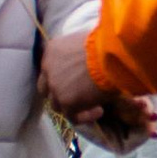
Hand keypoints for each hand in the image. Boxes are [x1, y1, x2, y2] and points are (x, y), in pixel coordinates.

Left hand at [44, 25, 156, 141]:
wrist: (110, 55)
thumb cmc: (104, 43)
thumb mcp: (84, 40)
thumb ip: (79, 51)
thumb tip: (88, 58)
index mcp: (51, 50)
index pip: (49, 66)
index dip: (61, 75)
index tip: (77, 78)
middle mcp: (48, 69)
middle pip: (46, 86)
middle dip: (59, 92)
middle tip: (77, 95)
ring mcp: (55, 87)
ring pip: (57, 103)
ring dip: (72, 106)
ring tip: (94, 105)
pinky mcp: (65, 102)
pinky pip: (71, 116)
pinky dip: (84, 116)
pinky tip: (99, 111)